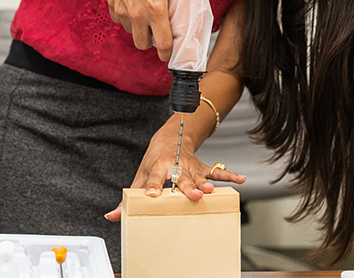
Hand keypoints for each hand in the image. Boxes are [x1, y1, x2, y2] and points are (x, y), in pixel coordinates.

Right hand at [101, 0, 186, 60]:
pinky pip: (120, 20)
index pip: (163, 44)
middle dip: (150, 42)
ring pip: (131, 32)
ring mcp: (123, 11)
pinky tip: (132, 5)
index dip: (168, 52)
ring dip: (138, 29)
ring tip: (144, 15)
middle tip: (156, 32)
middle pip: (142, 45)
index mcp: (156, 9)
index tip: (170, 52)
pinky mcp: (112, 6)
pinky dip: (127, 18)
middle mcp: (138, 14)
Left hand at [103, 117, 245, 221]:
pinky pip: (217, 172)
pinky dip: (229, 176)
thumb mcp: (139, 175)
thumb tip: (112, 216)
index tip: (150, 194)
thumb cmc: (154, 161)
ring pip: (199, 176)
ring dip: (205, 184)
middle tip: (191, 195)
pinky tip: (240, 180)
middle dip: (186, 187)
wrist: (170, 138)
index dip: (151, 186)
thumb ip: (127, 197)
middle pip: (181, 178)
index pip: (153, 178)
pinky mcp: (202, 168)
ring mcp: (191, 167)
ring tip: (210, 191)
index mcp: (158, 167)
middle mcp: (176, 166)